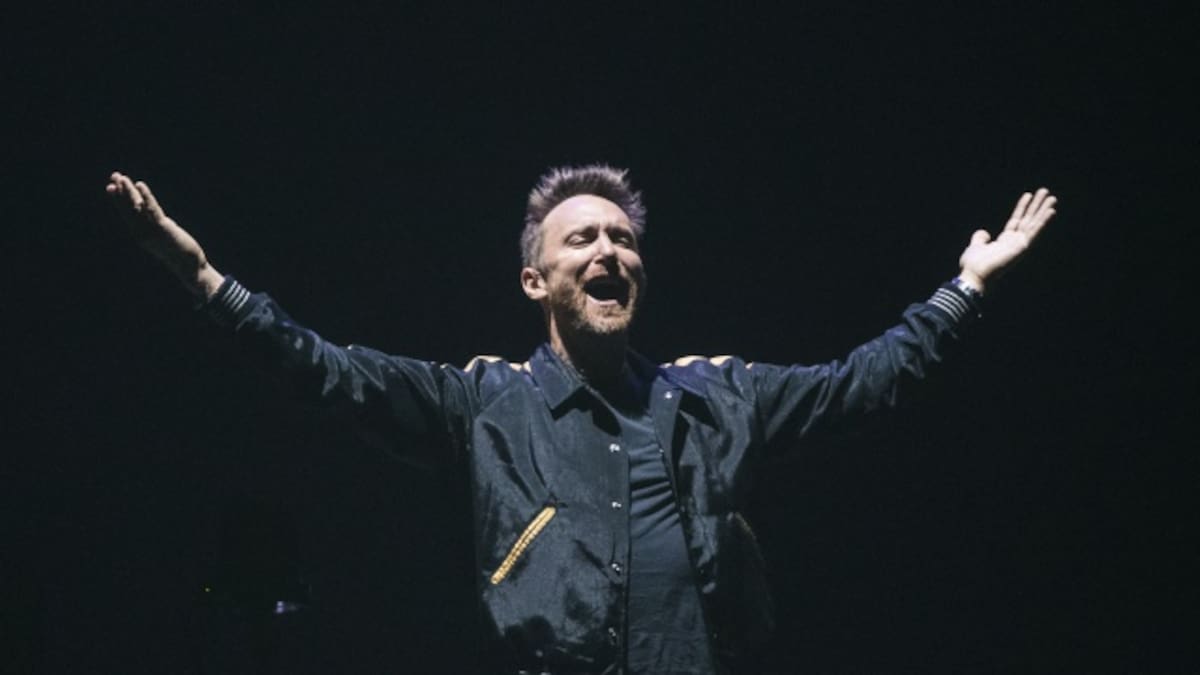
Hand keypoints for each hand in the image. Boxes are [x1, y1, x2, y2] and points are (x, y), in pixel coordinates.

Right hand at [106, 171, 223, 299]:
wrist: (188, 267)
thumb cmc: (178, 252)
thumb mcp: (162, 235)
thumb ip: (155, 224)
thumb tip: (150, 212)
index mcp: (139, 234)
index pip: (126, 213)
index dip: (118, 199)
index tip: (111, 186)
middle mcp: (141, 232)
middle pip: (128, 208)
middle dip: (121, 191)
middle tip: (114, 176)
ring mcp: (150, 230)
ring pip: (137, 207)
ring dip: (128, 191)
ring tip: (122, 178)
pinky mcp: (162, 228)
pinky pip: (152, 209)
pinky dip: (145, 196)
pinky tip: (140, 185)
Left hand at [957, 188, 1055, 292]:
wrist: (973, 275)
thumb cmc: (973, 265)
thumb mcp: (976, 246)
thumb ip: (980, 238)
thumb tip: (983, 232)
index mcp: (1005, 241)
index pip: (1016, 220)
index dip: (1022, 207)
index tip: (1028, 194)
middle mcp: (1015, 242)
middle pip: (1029, 219)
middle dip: (1037, 206)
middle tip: (1046, 192)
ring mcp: (1020, 245)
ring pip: (1034, 223)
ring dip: (1043, 210)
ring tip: (1052, 198)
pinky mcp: (1022, 248)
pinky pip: (1034, 232)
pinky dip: (1043, 222)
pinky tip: (1051, 211)